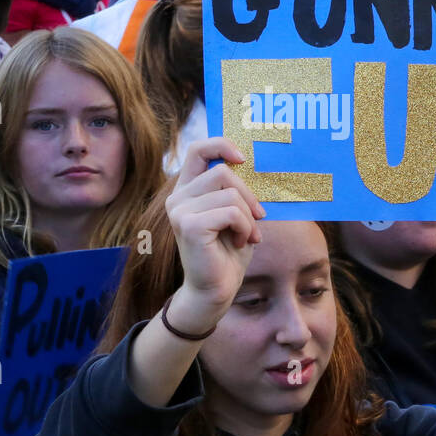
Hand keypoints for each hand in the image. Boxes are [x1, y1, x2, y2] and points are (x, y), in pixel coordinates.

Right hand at [163, 138, 265, 333]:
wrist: (216, 290)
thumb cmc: (228, 252)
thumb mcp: (235, 214)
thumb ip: (235, 190)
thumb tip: (253, 164)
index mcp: (187, 190)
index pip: (198, 150)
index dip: (221, 145)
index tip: (244, 159)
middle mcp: (178, 197)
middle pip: (222, 172)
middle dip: (248, 195)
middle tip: (258, 219)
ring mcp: (179, 210)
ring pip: (230, 194)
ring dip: (248, 217)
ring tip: (247, 236)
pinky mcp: (189, 225)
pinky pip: (230, 212)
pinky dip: (244, 227)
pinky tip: (240, 242)